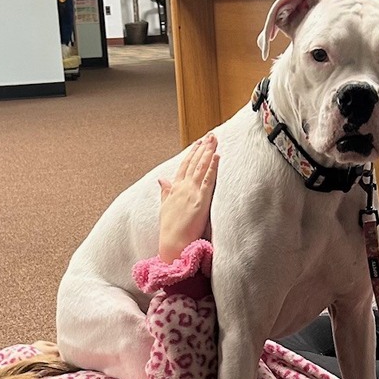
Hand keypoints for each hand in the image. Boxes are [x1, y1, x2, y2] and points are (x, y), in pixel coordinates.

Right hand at [158, 134, 218, 262]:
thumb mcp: (165, 207)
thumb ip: (165, 192)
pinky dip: (212, 167)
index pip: (183, 166)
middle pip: (193, 163)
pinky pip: (208, 180)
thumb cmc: (170, 230)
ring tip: (214, 139)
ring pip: (200, 167)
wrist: (173, 243)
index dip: (191, 154)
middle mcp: (182, 188)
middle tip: (210, 135)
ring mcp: (191, 192)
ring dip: (208, 152)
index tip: (197, 143)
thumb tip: (161, 179)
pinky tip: (217, 156)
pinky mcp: (201, 200)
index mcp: (174, 189)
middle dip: (202, 148)